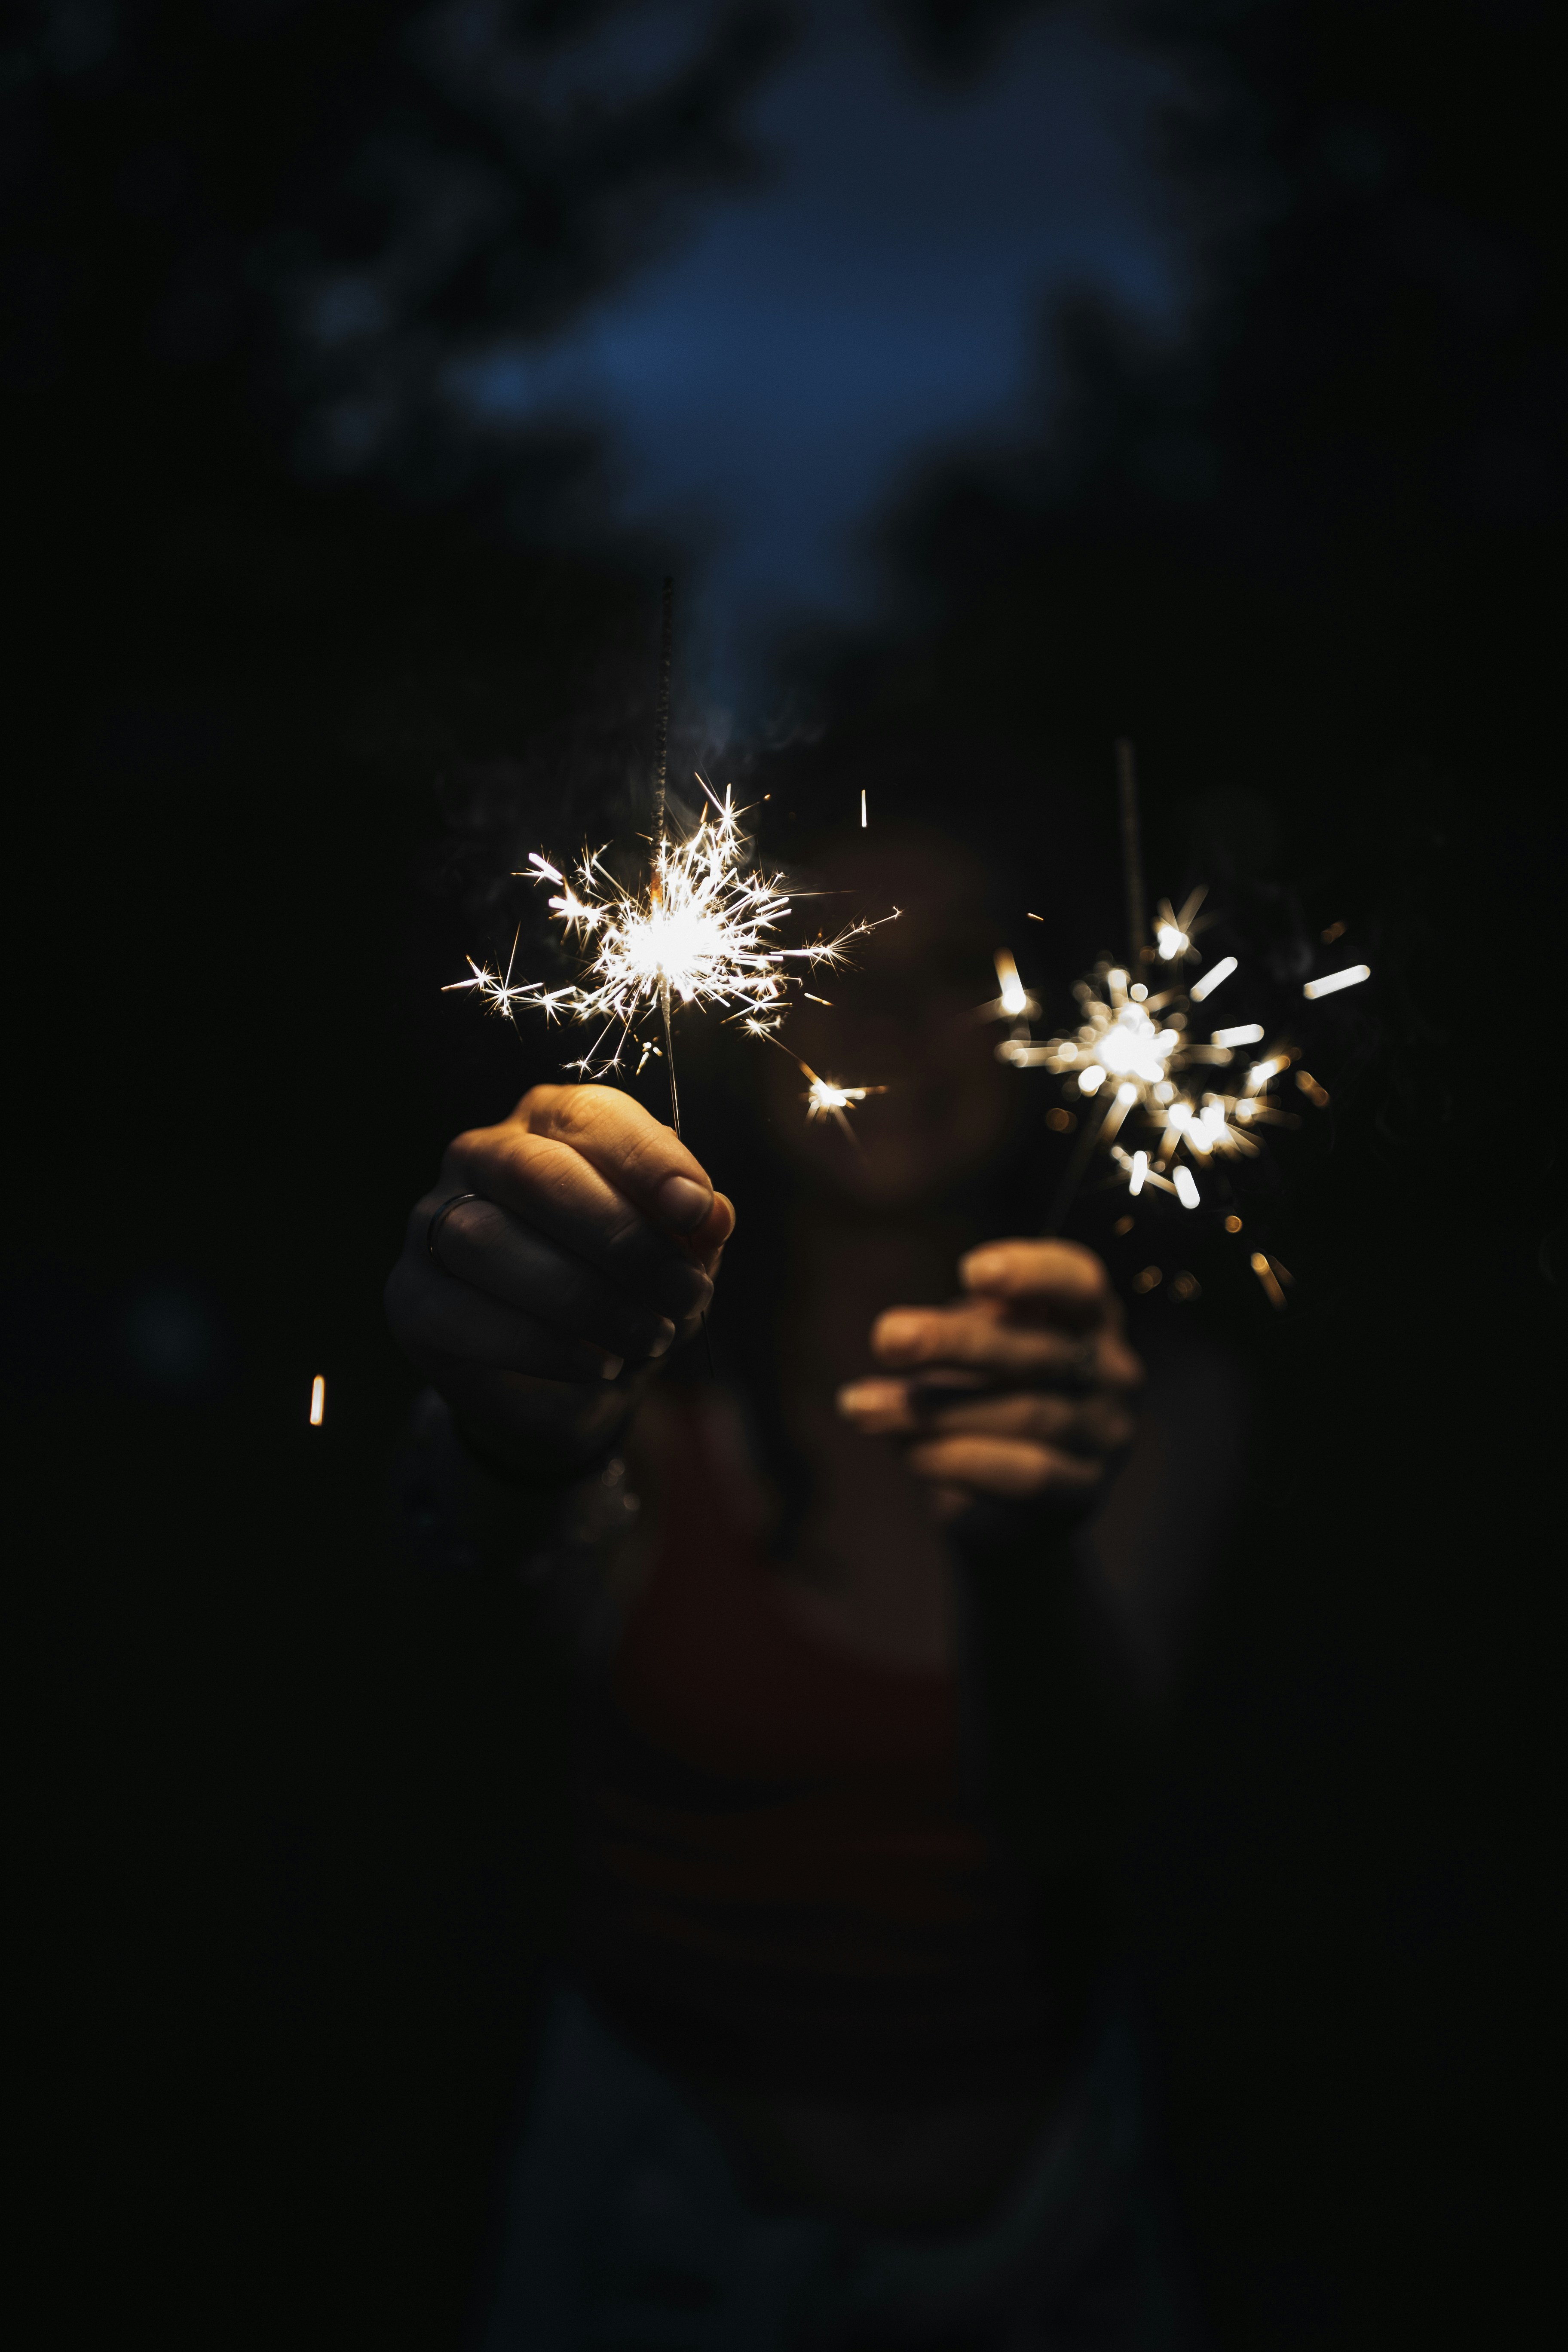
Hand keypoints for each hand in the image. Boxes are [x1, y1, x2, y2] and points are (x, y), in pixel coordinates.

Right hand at [385, 1085, 733, 1473]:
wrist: (569, 1384)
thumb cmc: (625, 1292)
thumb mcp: (673, 1259)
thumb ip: (692, 1231)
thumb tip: (715, 1214)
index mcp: (549, 1123)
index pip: (590, 1116)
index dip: (647, 1160)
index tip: (699, 1210)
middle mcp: (481, 1157)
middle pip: (536, 1174)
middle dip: (622, 1239)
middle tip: (685, 1294)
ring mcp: (433, 1225)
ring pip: (490, 1241)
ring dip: (585, 1297)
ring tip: (651, 1336)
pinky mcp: (412, 1298)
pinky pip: (463, 1313)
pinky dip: (541, 1344)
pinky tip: (598, 1365)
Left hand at [835, 1240, 1142, 1519]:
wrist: (1007, 1499)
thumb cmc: (986, 1392)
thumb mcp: (978, 1345)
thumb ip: (966, 1328)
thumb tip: (904, 1336)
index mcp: (1090, 1316)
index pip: (1079, 1282)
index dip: (1032, 1273)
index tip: (970, 1270)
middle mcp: (1113, 1371)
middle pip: (1037, 1352)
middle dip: (955, 1343)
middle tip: (886, 1337)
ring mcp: (1104, 1434)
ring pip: (1024, 1415)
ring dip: (934, 1410)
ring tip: (862, 1406)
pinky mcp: (1083, 1492)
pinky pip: (1023, 1474)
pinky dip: (957, 1460)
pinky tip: (905, 1452)